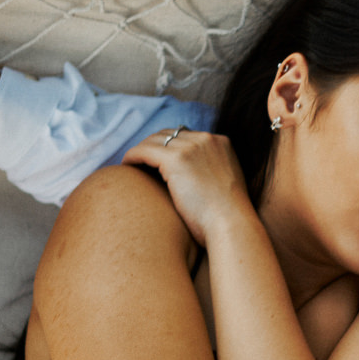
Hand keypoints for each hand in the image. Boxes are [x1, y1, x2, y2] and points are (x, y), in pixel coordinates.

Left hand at [123, 128, 254, 245]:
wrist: (231, 225)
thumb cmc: (228, 217)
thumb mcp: (225, 184)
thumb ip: (211, 172)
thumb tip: (193, 178)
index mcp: (221, 142)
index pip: (187, 136)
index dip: (169, 146)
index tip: (157, 159)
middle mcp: (207, 138)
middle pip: (169, 134)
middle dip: (153, 146)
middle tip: (140, 161)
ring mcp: (191, 146)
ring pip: (154, 141)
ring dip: (141, 152)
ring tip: (131, 165)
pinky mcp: (176, 159)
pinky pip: (144, 151)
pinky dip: (133, 157)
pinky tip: (127, 168)